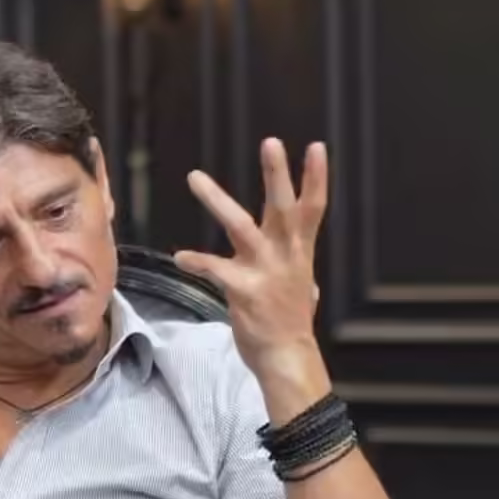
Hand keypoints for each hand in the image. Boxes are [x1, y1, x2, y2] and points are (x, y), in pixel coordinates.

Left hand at [174, 138, 326, 381]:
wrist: (287, 357)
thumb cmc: (290, 324)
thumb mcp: (303, 290)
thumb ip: (297, 272)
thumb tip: (306, 279)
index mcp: (300, 251)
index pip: (313, 207)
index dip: (316, 177)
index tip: (317, 147)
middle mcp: (286, 255)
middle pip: (282, 206)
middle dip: (277, 174)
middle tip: (271, 141)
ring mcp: (265, 271)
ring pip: (239, 226)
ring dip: (216, 200)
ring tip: (195, 177)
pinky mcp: (244, 290)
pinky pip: (214, 269)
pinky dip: (196, 260)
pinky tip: (181, 256)